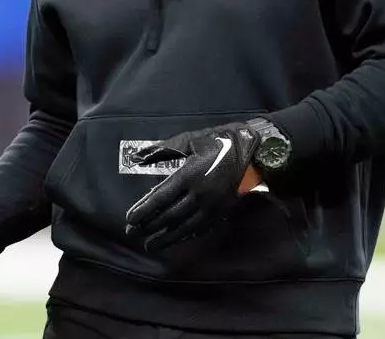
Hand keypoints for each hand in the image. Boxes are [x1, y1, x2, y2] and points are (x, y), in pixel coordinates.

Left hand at [124, 122, 260, 250]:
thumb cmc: (218, 142)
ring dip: (165, 237)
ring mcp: (211, 206)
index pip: (161, 197)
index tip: (130, 219)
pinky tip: (175, 239)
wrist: (254, 153)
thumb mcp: (190, 139)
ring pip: (184, 227)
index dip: (144, 209)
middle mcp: (199, 194)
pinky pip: (200, 228)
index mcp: (190, 175)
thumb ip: (163, 149)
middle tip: (132, 234)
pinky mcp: (221, 212)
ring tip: (150, 244)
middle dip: (149, 226)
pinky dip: (185, 236)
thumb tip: (139, 156)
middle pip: (169, 215)